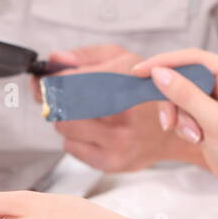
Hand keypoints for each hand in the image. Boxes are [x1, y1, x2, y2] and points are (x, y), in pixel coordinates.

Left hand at [33, 44, 189, 172]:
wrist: (171, 133)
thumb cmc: (145, 93)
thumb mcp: (123, 59)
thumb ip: (87, 56)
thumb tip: (55, 60)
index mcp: (124, 83)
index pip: (69, 82)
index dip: (52, 80)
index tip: (46, 80)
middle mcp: (121, 115)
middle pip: (62, 108)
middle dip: (54, 101)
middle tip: (57, 96)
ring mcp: (116, 142)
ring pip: (63, 128)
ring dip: (64, 119)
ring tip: (81, 112)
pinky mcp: (110, 162)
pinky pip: (71, 148)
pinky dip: (73, 137)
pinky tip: (91, 130)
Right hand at [130, 48, 217, 194]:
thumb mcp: (213, 121)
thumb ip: (185, 95)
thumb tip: (158, 73)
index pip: (193, 58)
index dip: (164, 61)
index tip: (138, 71)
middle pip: (183, 76)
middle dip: (174, 101)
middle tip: (169, 123)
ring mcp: (216, 96)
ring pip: (180, 95)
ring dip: (180, 117)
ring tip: (193, 136)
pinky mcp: (208, 112)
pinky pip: (183, 109)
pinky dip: (183, 124)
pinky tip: (196, 139)